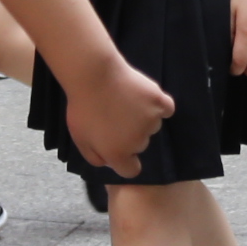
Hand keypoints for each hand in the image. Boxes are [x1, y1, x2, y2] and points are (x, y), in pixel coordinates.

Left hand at [59, 51, 176, 177]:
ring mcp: (151, 121)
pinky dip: (160, 106)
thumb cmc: (82, 107)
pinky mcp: (159, 101)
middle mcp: (139, 142)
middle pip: (140, 145)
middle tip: (116, 116)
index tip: (119, 146)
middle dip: (131, 135)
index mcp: (118, 154)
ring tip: (126, 101)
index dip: (125, 160)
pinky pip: (166, 109)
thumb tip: (109, 163)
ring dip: (143, 118)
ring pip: (152, 126)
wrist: (93, 75)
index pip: (131, 170)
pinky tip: (147, 99)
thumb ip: (95, 157)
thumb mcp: (79, 138)